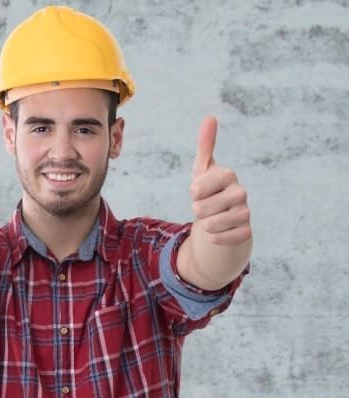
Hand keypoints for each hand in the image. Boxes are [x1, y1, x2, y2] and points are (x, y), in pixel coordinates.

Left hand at [189, 116, 251, 245]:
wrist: (223, 219)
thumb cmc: (210, 192)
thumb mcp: (203, 170)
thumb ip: (205, 145)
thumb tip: (210, 117)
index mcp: (228, 175)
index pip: (196, 188)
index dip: (193, 193)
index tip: (199, 191)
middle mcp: (240, 192)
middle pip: (200, 209)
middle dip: (197, 211)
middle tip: (206, 207)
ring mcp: (245, 213)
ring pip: (210, 225)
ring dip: (204, 225)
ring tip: (212, 218)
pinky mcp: (245, 232)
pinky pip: (220, 239)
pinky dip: (214, 238)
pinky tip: (219, 232)